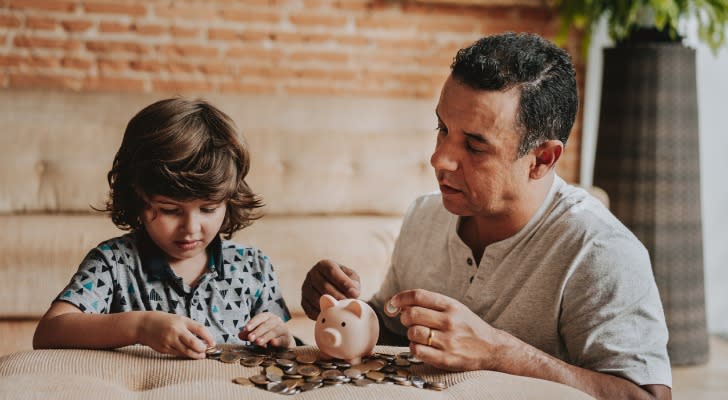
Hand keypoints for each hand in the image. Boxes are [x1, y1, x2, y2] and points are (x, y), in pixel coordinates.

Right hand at [137, 312, 214, 358]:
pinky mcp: (164, 348)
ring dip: (195, 355)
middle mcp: (176, 330)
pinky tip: (189, 355)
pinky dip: (185, 355)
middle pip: (194, 343)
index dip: (209, 337)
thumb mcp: (178, 319)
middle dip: (202, 349)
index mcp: (181, 321)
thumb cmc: (163, 321)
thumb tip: (204, 338)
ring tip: (200, 356)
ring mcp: (169, 340)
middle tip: (206, 351)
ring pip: (186, 351)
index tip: (213, 343)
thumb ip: (189, 327)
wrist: (143, 325)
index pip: (200, 329)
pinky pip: (178, 354)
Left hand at [239, 312, 292, 347]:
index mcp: (268, 317)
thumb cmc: (268, 335)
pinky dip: (277, 341)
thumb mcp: (258, 333)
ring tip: (257, 342)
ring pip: (273, 331)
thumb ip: (249, 334)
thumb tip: (239, 335)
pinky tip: (272, 343)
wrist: (285, 341)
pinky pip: (282, 339)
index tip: (245, 329)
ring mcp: (283, 329)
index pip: (260, 317)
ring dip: (265, 337)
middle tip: (250, 338)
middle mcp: (276, 321)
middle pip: (266, 325)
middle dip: (257, 331)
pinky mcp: (287, 338)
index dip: (253, 322)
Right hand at [301, 259, 360, 319]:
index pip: (331, 271)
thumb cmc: (345, 283)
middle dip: (338, 297)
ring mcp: (305, 288)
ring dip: (330, 306)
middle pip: (323, 286)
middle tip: (348, 305)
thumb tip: (353, 293)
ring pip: (316, 299)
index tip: (354, 293)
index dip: (343, 282)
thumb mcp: (352, 278)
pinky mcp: (303, 301)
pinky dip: (321, 314)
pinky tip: (331, 316)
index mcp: (323, 265)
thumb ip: (354, 284)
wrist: (334, 290)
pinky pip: (310, 310)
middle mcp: (312, 274)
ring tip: (341, 311)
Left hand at [391, 289, 512, 371]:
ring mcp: (448, 341)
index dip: (400, 298)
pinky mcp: (445, 359)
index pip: (418, 295)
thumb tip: (399, 304)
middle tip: (409, 321)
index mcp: (451, 305)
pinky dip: (414, 348)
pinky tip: (422, 346)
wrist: (492, 348)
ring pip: (412, 333)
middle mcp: (449, 321)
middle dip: (404, 317)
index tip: (393, 303)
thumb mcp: (454, 308)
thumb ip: (430, 304)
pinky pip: (417, 351)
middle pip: (411, 314)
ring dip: (411, 334)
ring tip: (420, 335)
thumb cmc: (468, 326)